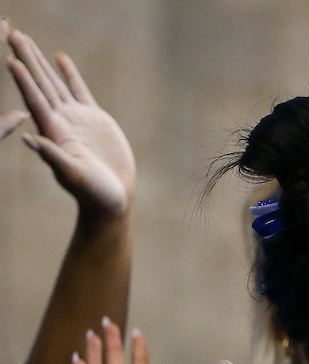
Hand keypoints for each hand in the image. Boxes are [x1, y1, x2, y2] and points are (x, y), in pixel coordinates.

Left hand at [4, 22, 134, 216]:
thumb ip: (53, 157)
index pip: (34, 100)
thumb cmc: (93, 193)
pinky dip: (69, 74)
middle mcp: (60, 121)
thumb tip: (28, 139)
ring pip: (54, 83)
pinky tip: (60, 58)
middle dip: (25, 59)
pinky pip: (79, 90)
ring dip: (39, 61)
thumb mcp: (73, 175)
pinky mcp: (94, 119)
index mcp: (53, 132)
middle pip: (39, 84)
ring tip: (26, 39)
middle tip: (11, 33)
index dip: (22, 79)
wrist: (112, 199)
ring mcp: (76, 119)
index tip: (9, 58)